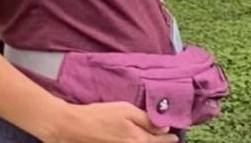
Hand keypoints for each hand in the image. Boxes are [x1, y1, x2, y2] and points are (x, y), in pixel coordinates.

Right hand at [44, 101, 178, 142]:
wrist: (75, 127)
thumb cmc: (100, 115)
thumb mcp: (126, 110)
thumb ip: (146, 119)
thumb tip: (164, 126)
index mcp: (137, 139)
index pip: (158, 141)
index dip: (168, 138)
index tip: (175, 136)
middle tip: (170, 139)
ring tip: (157, 139)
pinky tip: (139, 139)